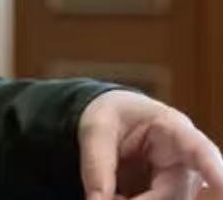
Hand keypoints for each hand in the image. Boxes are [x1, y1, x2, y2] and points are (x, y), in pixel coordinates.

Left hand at [79, 90, 222, 199]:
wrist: (114, 120)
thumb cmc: (111, 115)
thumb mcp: (95, 129)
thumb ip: (96, 164)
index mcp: (174, 129)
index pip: (200, 150)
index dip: (215, 170)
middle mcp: (187, 159)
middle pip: (177, 194)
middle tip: (104, 198)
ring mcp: (183, 181)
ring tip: (107, 194)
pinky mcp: (173, 196)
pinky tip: (116, 197)